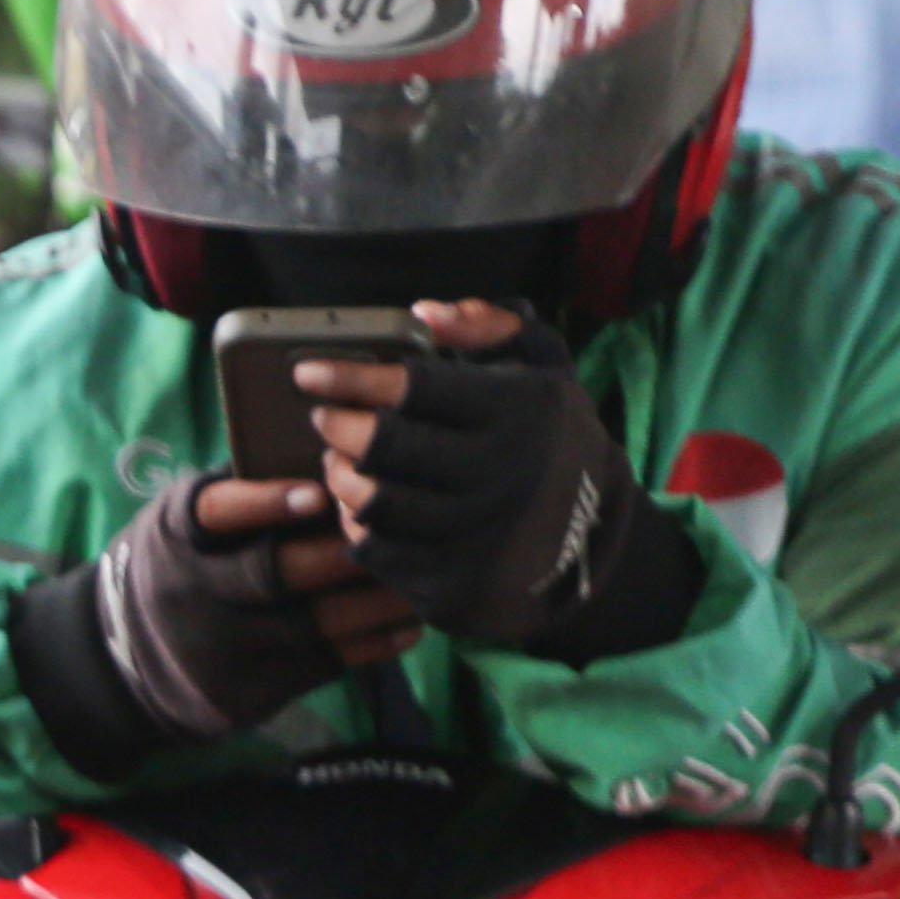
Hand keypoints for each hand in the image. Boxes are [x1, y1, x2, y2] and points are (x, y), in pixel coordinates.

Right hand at [77, 468, 417, 747]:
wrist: (129, 661)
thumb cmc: (187, 566)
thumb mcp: (187, 526)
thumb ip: (244, 499)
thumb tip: (337, 461)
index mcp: (177, 534)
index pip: (213, 512)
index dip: (263, 502)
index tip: (318, 493)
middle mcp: (194, 591)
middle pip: (271, 572)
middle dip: (338, 554)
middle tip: (396, 535)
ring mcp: (223, 646)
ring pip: (310, 623)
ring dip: (373, 602)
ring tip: (418, 579)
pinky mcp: (250, 689)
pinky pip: (323, 664)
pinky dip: (373, 643)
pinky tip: (408, 623)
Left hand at [295, 299, 689, 654]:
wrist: (591, 540)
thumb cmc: (548, 440)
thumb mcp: (543, 372)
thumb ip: (491, 329)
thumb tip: (425, 312)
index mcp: (519, 416)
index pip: (416, 389)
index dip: (352, 377)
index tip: (308, 372)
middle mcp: (501, 479)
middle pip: (384, 447)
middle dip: (339, 426)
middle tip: (325, 417)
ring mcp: (478, 538)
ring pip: (372, 501)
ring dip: (341, 474)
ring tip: (340, 456)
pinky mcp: (455, 586)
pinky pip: (375, 551)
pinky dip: (355, 522)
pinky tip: (358, 501)